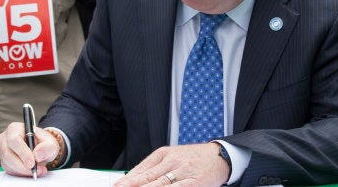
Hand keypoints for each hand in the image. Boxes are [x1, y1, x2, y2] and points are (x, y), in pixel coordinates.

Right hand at [0, 122, 61, 177]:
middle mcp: (5, 138)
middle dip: (22, 165)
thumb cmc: (44, 143)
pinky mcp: (4, 161)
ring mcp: (2, 150)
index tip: (32, 163)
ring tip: (37, 171)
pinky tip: (30, 171)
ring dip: (22, 170)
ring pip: (7, 164)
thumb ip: (47, 147)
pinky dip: (20, 173)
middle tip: (35, 171)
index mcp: (15, 128)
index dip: (22, 153)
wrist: (41, 149)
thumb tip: (37, 155)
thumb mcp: (51, 143)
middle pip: (8, 154)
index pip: (14, 140)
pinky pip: (9, 170)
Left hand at [113, 143, 228, 186]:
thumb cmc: (195, 157)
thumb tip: (133, 178)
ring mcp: (182, 172)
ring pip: (158, 184)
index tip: (116, 186)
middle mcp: (171, 161)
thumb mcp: (173, 156)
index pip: (141, 169)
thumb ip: (154, 167)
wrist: (220, 155)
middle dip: (131, 186)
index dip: (127, 180)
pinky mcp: (194, 182)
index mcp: (164, 154)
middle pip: (147, 178)